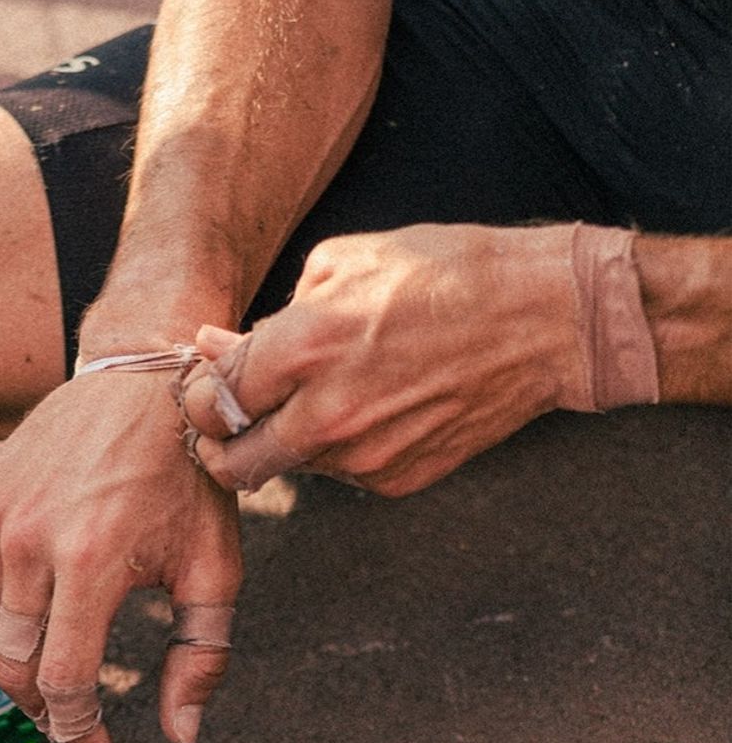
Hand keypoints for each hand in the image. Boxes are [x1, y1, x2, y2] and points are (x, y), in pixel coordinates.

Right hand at [0, 369, 241, 742]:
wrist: (143, 382)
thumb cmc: (188, 478)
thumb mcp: (215, 568)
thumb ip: (202, 657)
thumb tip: (180, 732)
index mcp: (92, 561)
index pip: (62, 679)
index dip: (78, 729)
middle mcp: (30, 540)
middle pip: (12, 666)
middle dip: (41, 708)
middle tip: (72, 719)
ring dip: (18, 663)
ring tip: (56, 669)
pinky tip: (36, 616)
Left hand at [182, 224, 582, 498]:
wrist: (545, 319)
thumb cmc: (448, 273)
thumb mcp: (345, 263)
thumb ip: (271, 315)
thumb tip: (214, 345)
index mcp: (304, 348)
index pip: (210, 401)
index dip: (197, 397)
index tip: (204, 389)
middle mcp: (327, 413)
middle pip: (233, 464)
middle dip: (218, 447)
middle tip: (223, 426)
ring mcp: (363, 456)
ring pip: (288, 469)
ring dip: (282, 444)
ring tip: (312, 400)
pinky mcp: (395, 479)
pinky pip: (339, 475)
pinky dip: (335, 451)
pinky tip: (366, 410)